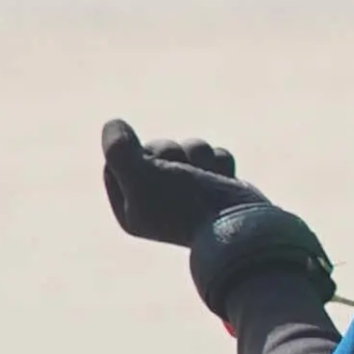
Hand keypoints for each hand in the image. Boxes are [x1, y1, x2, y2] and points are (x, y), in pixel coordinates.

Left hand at [103, 120, 243, 243]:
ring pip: (187, 148)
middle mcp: (157, 204)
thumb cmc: (187, 205)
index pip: (119, 161)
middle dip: (172, 152)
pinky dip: (220, 164)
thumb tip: (113, 125)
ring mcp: (190, 195)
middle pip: (156, 149)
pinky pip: (213, 155)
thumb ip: (118, 150)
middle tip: (181, 174)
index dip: (137, 154)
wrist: (240, 227)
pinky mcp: (218, 187)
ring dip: (199, 155)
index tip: (151, 168)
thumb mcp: (142, 176)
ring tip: (207, 179)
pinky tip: (225, 182)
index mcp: (131, 209)